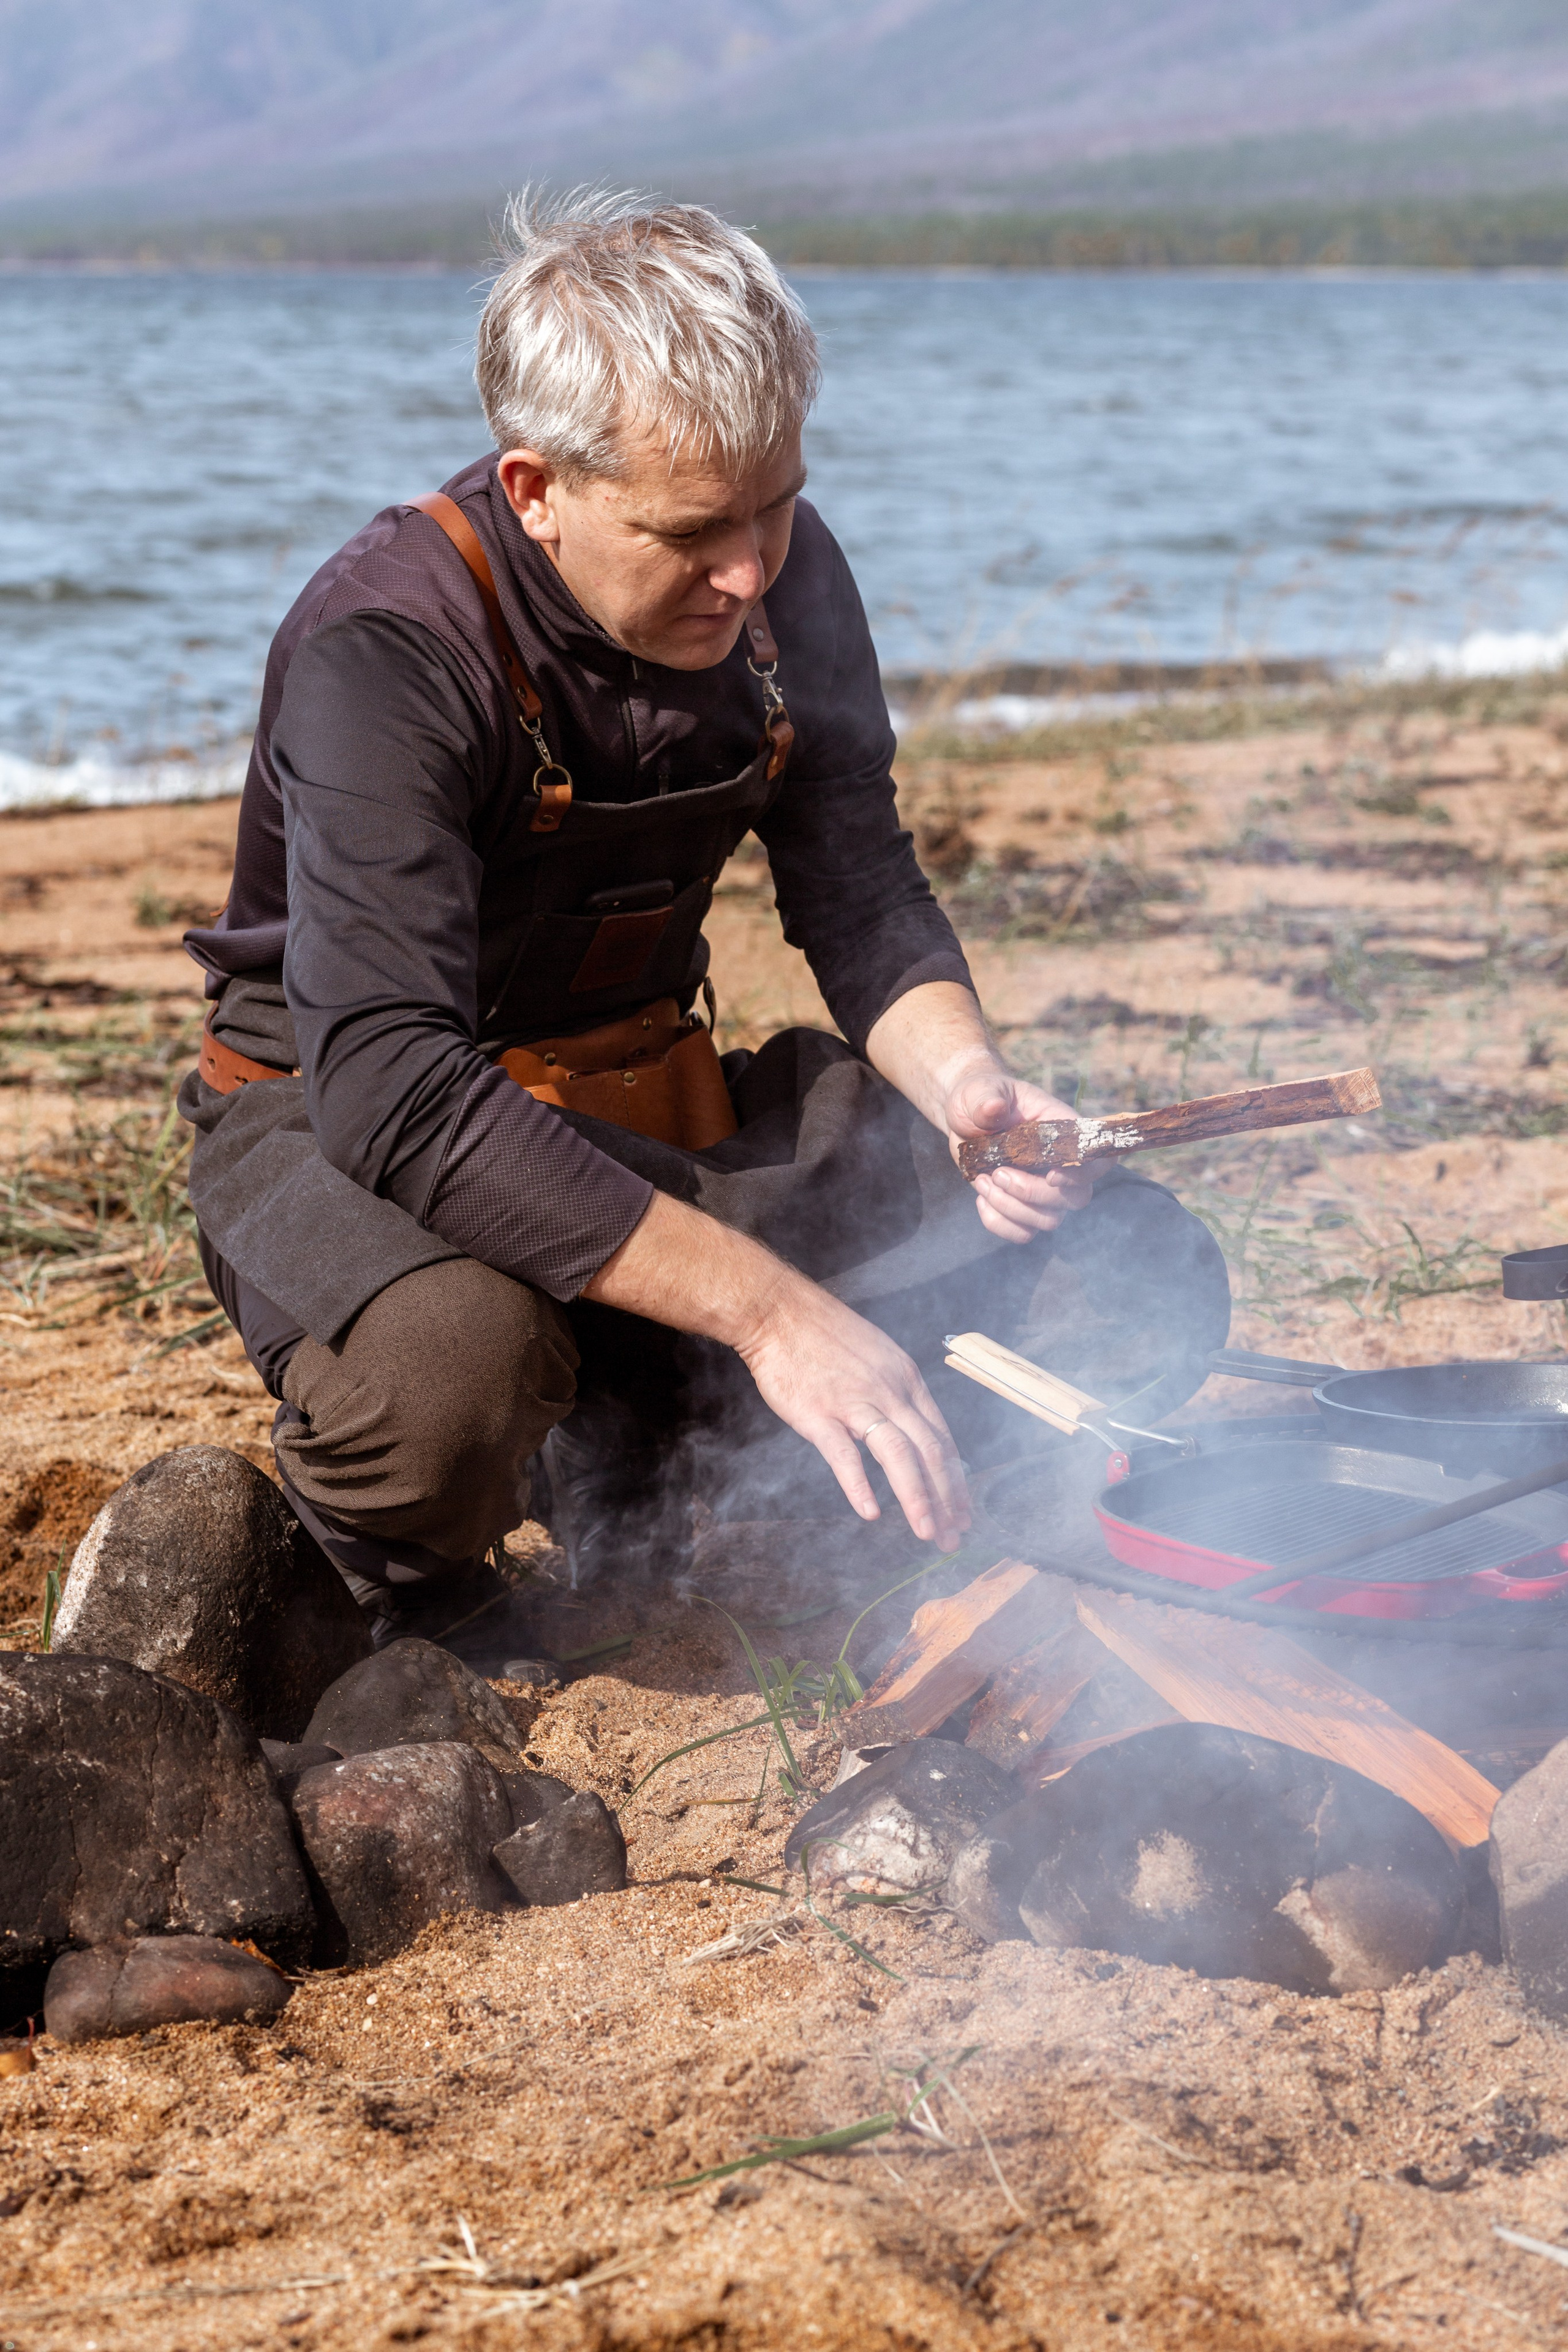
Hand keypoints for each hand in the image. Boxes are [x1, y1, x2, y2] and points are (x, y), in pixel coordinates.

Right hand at [581, 1191, 968, 1545]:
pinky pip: (844, 1454)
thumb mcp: (877, 1355)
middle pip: (931, 1451)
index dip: (956, 1478)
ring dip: (918, 1498)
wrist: (778, 1311)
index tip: (963, 1509)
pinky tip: (870, 1513)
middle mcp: (889, 1390)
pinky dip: (860, 1486)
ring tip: (928, 1532)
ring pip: (900, 1454)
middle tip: (955, 1536)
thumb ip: (895, 1392)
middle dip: (948, 1499)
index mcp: (906, 1378)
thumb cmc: (823, 1334)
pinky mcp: (818, 1413)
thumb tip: (910, 1428)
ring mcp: (855, 1401)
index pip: (942, 1436)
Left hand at [944, 1063, 1092, 1243]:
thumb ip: (986, 1098)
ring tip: (983, 1181)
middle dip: (1034, 1193)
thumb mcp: (978, 1091)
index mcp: (1062, 1131)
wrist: (962, 1120)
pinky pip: (1023, 1233)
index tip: (1050, 1175)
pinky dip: (999, 1223)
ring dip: (1011, 1208)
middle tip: (998, 1173)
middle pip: (1076, 1198)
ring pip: (1049, 1220)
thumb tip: (992, 1107)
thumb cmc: (977, 1098)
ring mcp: (1043, 1189)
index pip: (1097, 1158)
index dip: (1085, 1174)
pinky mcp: (1022, 1207)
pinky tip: (980, 1200)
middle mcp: (1060, 1164)